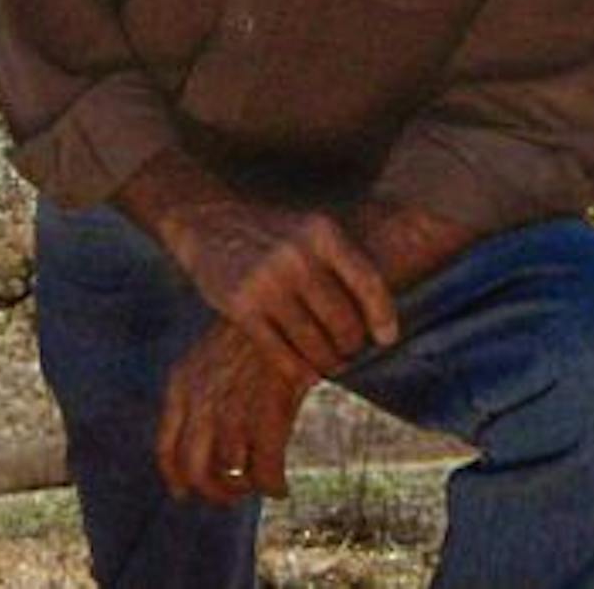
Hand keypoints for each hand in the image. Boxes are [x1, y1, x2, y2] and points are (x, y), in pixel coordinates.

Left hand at [156, 320, 314, 504]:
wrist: (284, 300)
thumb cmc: (252, 333)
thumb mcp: (212, 356)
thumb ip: (202, 394)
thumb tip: (208, 446)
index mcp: (181, 383)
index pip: (165, 448)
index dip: (175, 478)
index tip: (185, 495)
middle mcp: (201, 399)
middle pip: (195, 471)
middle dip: (215, 492)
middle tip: (236, 493)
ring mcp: (233, 405)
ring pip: (230, 474)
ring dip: (246, 488)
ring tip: (260, 482)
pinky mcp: (269, 410)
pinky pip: (265, 472)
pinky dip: (273, 487)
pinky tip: (281, 487)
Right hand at [164, 193, 398, 376]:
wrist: (207, 220)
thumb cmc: (271, 234)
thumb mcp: (309, 229)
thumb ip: (342, 263)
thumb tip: (381, 318)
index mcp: (321, 232)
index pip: (368, 283)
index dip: (382, 317)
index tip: (386, 339)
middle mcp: (296, 255)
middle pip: (343, 322)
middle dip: (351, 345)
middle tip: (349, 352)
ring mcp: (266, 282)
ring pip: (315, 344)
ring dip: (328, 362)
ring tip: (330, 363)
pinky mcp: (240, 306)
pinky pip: (281, 354)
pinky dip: (299, 370)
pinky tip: (306, 373)